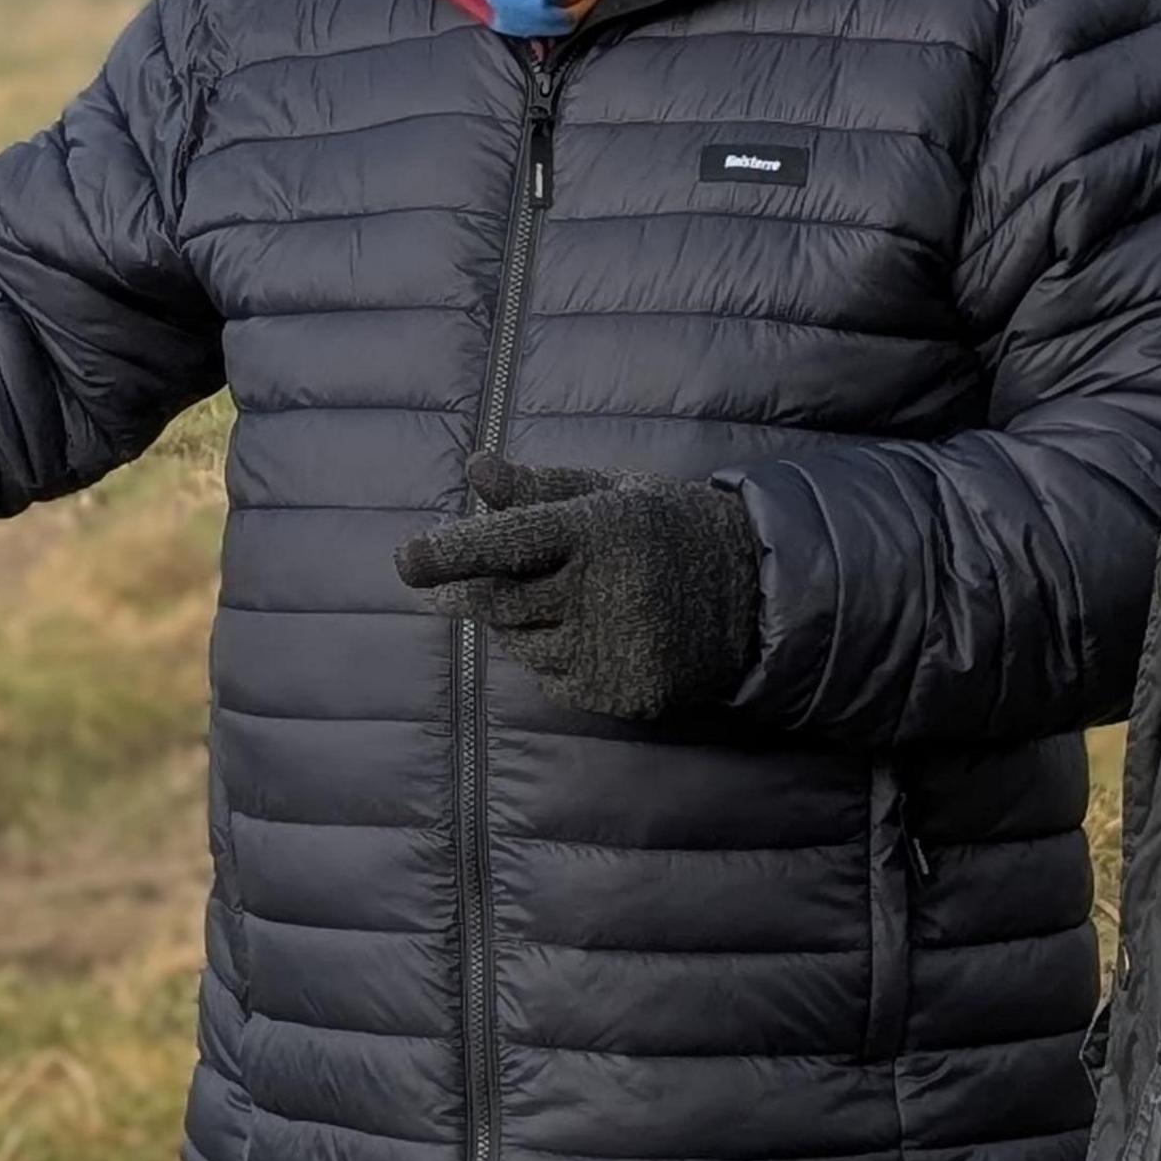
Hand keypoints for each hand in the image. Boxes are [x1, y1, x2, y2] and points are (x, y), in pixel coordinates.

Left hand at [391, 452, 763, 721]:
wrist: (754, 598)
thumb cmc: (667, 531)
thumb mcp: (613, 493)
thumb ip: (540, 487)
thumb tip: (476, 468)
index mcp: (602, 530)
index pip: (511, 541)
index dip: (453, 551)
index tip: (406, 558)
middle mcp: (606, 592)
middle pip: (499, 601)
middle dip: (454, 593)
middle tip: (428, 585)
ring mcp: (616, 649)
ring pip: (521, 641)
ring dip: (512, 621)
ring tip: (549, 596)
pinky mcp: (624, 693)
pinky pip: (553, 678)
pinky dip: (548, 655)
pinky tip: (583, 632)